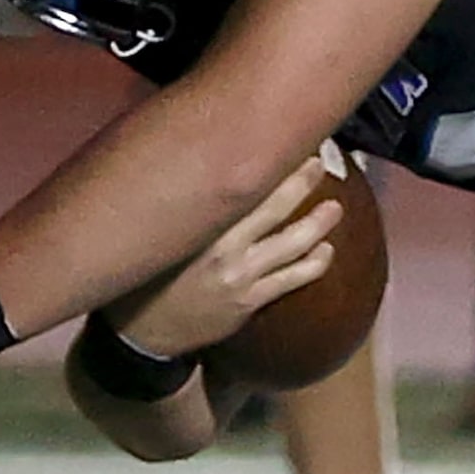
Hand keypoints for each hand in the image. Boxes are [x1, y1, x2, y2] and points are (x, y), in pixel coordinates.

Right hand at [103, 159, 339, 358]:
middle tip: (318, 163)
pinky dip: (315, 263)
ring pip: (294, 242)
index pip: (239, 183)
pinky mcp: (249, 300)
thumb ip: (184, 204)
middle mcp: (220, 244)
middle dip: (301, 180)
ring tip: (334, 208)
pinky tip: (326, 251)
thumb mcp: (157, 231)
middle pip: (275, 205)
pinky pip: (293, 278)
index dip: (269, 162)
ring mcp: (239, 273)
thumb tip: (203, 168)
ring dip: (319, 223)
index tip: (286, 141)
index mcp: (195, 221)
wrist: (140, 332)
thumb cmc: (144, 274)